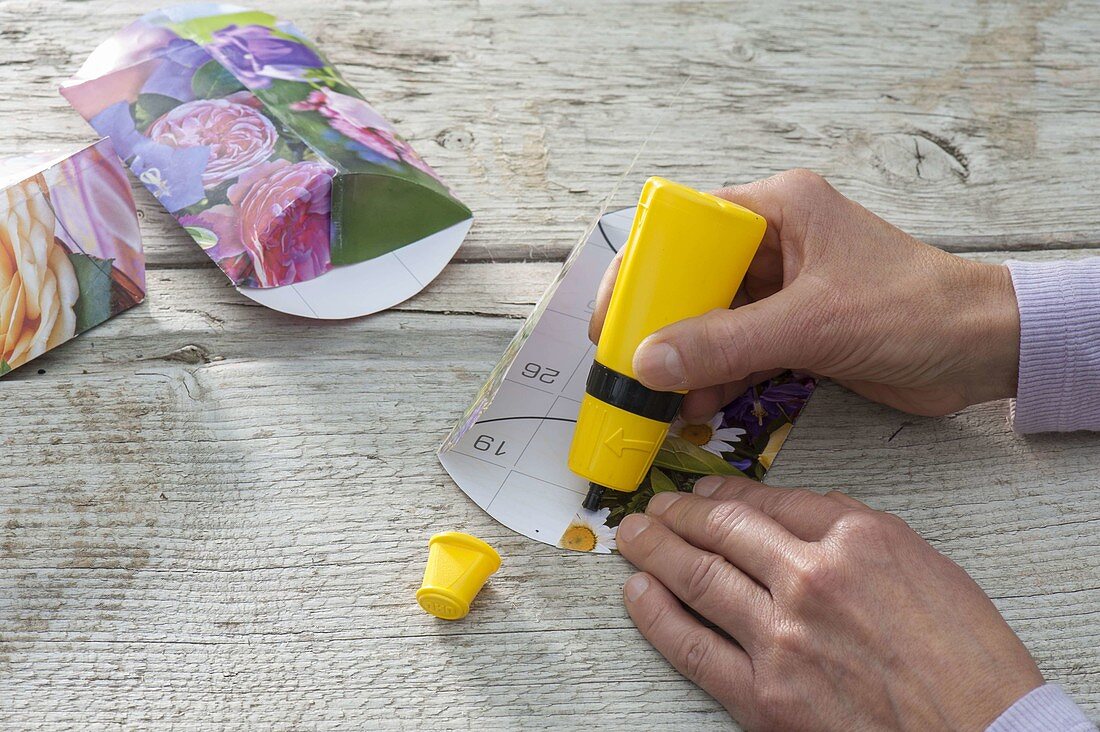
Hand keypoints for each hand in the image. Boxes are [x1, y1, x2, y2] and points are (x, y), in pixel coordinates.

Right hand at [589, 170, 1020, 417]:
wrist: (984, 349)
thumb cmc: (914, 309)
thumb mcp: (812, 323)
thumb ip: (727, 343)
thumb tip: (649, 362)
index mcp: (778, 209)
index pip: (686, 227)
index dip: (644, 268)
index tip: (613, 317)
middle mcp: (775, 242)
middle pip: (692, 279)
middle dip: (661, 324)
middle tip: (629, 366)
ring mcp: (784, 289)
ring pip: (712, 320)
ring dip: (687, 360)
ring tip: (659, 400)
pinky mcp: (796, 329)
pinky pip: (739, 350)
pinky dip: (717, 378)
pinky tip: (697, 407)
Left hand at [616, 477, 1043, 730]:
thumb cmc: (968, 661)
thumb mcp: (925, 566)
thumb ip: (856, 535)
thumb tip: (797, 517)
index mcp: (856, 539)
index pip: (769, 501)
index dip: (725, 492)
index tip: (705, 490)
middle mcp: (811, 578)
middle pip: (723, 531)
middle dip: (680, 513)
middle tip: (655, 505)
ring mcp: (782, 637)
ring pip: (698, 577)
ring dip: (655, 550)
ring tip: (633, 535)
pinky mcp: (764, 695)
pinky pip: (691, 646)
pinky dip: (655, 614)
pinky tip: (637, 592)